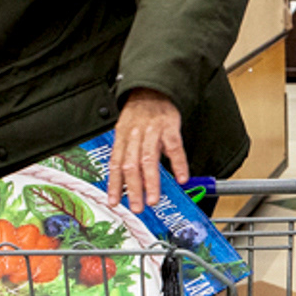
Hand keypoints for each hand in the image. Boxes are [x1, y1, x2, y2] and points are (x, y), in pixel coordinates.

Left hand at [108, 88, 186, 210]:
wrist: (152, 89)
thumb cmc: (139, 113)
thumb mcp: (126, 130)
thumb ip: (127, 153)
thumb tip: (128, 180)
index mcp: (122, 137)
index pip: (115, 164)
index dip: (114, 184)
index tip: (114, 202)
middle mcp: (135, 135)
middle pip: (131, 165)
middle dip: (133, 189)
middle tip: (137, 206)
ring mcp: (152, 132)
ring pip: (149, 160)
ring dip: (151, 182)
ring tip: (153, 199)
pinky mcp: (170, 128)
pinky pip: (174, 148)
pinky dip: (178, 164)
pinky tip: (181, 178)